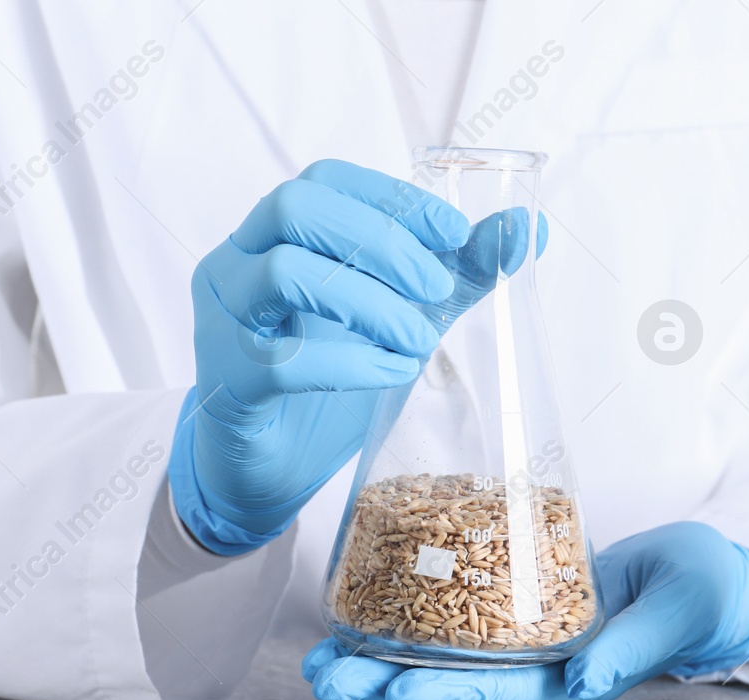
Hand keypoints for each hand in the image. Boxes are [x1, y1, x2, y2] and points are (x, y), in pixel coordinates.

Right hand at [170, 160, 549, 554]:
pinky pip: (280, 360)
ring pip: (283, 273)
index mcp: (273, 237)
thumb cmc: (327, 383)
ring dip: (369, 303)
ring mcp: (222, 321)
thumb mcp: (399, 319)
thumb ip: (454, 275)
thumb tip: (526, 230)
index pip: (324, 180)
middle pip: (294, 208)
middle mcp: (236, 264)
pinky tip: (390, 373)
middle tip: (435, 287)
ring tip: (420, 342)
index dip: (391, 196)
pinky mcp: (227, 382)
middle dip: (380, 242)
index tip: (454, 232)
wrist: (271, 470)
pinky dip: (348, 363)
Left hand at [303, 522, 748, 699]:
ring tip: (321, 652)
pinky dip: (408, 616)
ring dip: (380, 657)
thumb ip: (634, 645)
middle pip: (449, 684)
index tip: (389, 692)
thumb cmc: (702, 595)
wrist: (705, 581)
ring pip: (440, 659)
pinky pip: (454, 621)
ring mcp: (522, 647)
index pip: (495, 692)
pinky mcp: (516, 615)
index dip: (439, 692)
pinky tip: (366, 603)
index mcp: (570, 683)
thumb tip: (584, 676)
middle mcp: (535, 672)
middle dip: (383, 684)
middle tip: (322, 674)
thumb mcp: (677, 611)